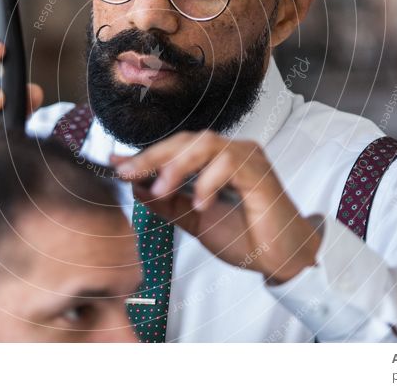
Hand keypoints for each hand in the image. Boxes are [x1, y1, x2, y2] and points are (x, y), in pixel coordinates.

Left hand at [111, 131, 321, 283]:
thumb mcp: (193, 219)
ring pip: (206, 144)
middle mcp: (230, 152)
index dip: (145, 154)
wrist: (280, 257)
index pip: (174, 147)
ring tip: (160, 190)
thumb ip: (166, 202)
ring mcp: (247, 158)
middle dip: (153, 156)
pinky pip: (230, 165)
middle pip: (185, 140)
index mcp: (213, 160)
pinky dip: (209, 182)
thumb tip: (135, 186)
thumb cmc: (243, 236)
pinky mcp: (260, 174)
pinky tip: (200, 205)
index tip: (115, 165)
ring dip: (178, 166)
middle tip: (128, 172)